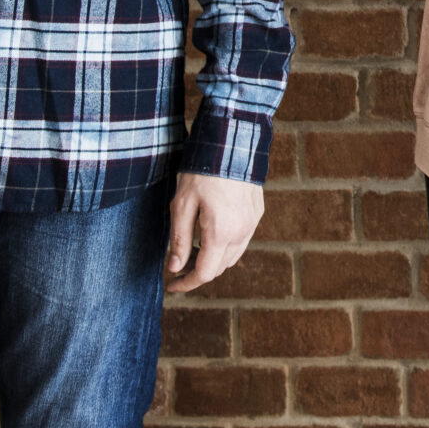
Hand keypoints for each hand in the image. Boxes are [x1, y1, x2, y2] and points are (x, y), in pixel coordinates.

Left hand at [165, 172, 263, 292]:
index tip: (171, 285)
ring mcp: (252, 223)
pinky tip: (211, 233)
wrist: (232, 142)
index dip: (186, 284)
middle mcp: (241, 233)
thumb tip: (175, 267)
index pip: (204, 274)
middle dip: (197, 272)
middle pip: (219, 268)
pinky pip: (242, 240)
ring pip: (232, 257)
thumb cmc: (202, 172)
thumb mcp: (182, 204)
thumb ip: (179, 239)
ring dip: (213, 260)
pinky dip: (225, 246)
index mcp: (221, 233)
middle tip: (178, 265)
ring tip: (193, 250)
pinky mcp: (256, 213)